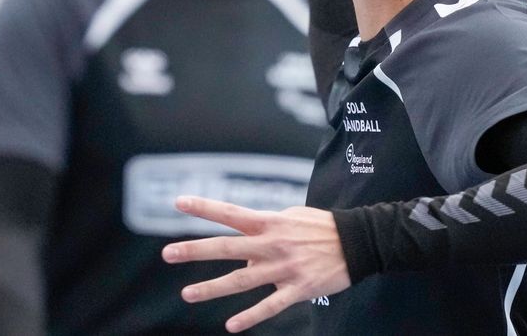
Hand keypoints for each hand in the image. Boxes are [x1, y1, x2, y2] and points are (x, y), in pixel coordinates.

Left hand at [162, 196, 351, 332]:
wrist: (358, 241)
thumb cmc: (321, 227)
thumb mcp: (291, 218)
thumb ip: (264, 231)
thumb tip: (242, 251)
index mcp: (270, 223)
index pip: (231, 213)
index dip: (204, 208)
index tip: (178, 203)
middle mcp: (272, 244)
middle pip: (227, 248)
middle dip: (195, 250)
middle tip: (167, 253)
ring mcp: (283, 268)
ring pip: (241, 280)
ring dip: (212, 288)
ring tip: (187, 294)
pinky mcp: (298, 288)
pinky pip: (270, 305)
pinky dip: (250, 316)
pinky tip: (232, 326)